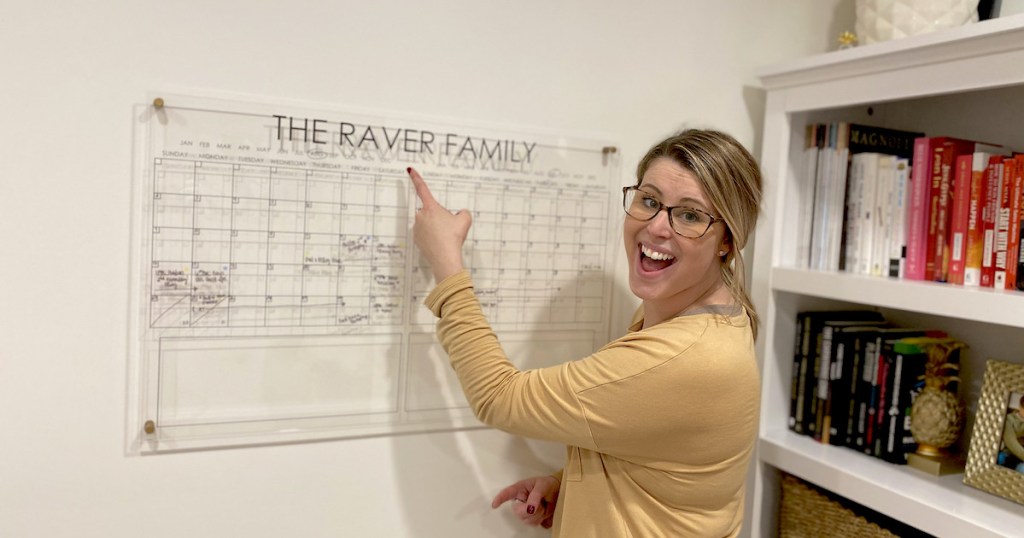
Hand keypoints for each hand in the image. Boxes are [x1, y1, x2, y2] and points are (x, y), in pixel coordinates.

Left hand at [407, 167, 471, 281]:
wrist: (445, 258)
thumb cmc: (453, 237)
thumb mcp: (465, 219)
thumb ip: (463, 212)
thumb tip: (460, 214)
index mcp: (430, 208)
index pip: (422, 189)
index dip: (416, 178)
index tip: (410, 170)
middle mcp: (420, 216)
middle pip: (430, 211)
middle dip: (439, 216)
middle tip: (449, 226)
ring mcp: (417, 229)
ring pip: (428, 224)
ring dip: (436, 227)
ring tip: (446, 237)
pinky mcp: (416, 240)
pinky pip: (425, 234)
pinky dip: (432, 237)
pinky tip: (440, 243)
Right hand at [491, 474, 559, 528]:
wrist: (559, 492)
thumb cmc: (548, 484)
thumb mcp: (543, 486)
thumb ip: (535, 496)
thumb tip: (530, 508)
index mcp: (520, 489)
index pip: (507, 493)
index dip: (500, 499)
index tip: (494, 505)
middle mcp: (520, 501)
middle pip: (517, 512)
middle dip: (530, 510)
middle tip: (540, 503)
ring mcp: (525, 511)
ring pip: (526, 519)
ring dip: (538, 515)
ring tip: (543, 506)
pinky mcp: (531, 518)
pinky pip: (533, 523)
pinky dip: (540, 519)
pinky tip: (544, 512)